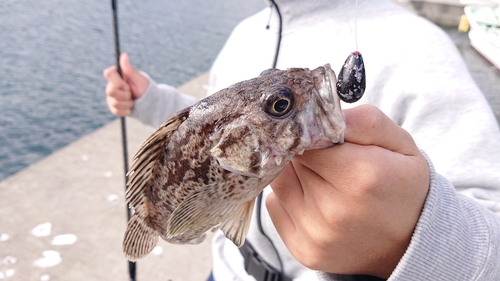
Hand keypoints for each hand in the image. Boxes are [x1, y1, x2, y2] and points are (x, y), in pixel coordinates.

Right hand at [103, 53, 148, 115]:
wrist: (147, 101)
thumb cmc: (144, 87)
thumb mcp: (139, 78)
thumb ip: (129, 68)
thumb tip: (124, 55)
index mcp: (117, 75)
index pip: (108, 73)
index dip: (117, 81)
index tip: (127, 85)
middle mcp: (111, 85)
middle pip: (110, 91)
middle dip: (125, 94)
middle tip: (132, 93)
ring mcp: (111, 97)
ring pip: (114, 103)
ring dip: (127, 103)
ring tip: (133, 100)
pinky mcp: (113, 107)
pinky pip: (116, 111)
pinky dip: (126, 110)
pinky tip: (131, 107)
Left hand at [267, 105, 429, 277]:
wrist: (410, 242)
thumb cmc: (402, 186)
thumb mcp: (399, 143)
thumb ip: (363, 121)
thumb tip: (323, 113)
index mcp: (360, 176)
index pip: (307, 138)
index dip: (312, 134)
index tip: (322, 136)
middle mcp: (334, 209)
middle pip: (292, 160)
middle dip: (305, 154)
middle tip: (329, 161)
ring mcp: (316, 234)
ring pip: (279, 181)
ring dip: (295, 175)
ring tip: (322, 180)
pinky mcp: (303, 249)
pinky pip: (275, 207)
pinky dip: (289, 198)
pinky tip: (316, 201)